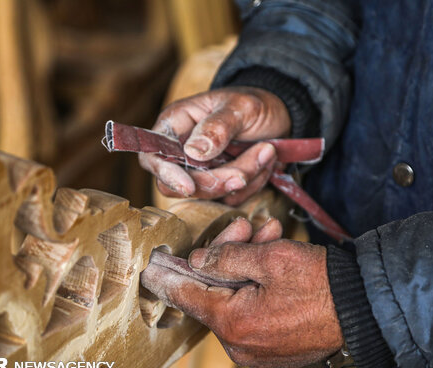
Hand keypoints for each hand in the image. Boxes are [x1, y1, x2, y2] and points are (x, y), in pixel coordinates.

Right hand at [139, 87, 290, 204]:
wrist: (279, 116)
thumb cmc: (254, 104)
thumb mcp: (242, 106)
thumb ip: (218, 126)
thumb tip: (193, 151)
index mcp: (176, 125)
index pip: (153, 156)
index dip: (166, 174)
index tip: (189, 187)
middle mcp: (183, 151)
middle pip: (183, 185)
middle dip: (219, 180)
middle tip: (256, 160)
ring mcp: (201, 172)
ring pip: (210, 195)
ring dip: (244, 179)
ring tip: (266, 152)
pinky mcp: (220, 185)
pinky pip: (230, 199)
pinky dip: (253, 185)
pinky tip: (265, 162)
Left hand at [140, 217, 342, 367]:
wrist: (365, 309)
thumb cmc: (321, 283)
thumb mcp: (270, 258)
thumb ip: (226, 258)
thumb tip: (199, 262)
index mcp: (234, 323)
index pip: (188, 296)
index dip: (169, 277)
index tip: (152, 269)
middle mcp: (241, 346)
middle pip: (216, 296)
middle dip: (227, 259)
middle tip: (244, 229)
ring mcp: (259, 353)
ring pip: (236, 304)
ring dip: (247, 272)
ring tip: (269, 239)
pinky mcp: (275, 352)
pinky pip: (252, 317)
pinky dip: (256, 292)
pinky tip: (271, 269)